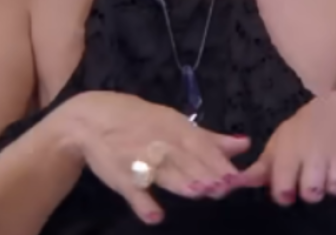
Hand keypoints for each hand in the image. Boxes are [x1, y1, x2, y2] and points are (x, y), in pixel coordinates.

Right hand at [54, 90, 251, 223]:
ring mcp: (138, 159)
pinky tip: (154, 215)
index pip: (200, 145)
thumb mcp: (175, 124)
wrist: (91, 119)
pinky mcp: (119, 176)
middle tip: (222, 188)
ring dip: (179, 180)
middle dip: (204, 172)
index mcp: (175, 128)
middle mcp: (159, 141)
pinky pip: (131, 190)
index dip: (217, 161)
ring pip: (162, 171)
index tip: (235, 176)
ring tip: (197, 192)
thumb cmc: (141, 123)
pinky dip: (141, 202)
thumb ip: (210, 138)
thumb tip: (245, 144)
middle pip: (184, 158)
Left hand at [240, 90, 335, 204]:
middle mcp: (315, 154)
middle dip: (311, 190)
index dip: (285, 192)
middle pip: (311, 192)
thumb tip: (233, 183)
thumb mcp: (280, 143)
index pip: (284, 188)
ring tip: (334, 170)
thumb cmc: (304, 131)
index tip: (289, 186)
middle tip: (314, 176)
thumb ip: (260, 167)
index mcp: (292, 151)